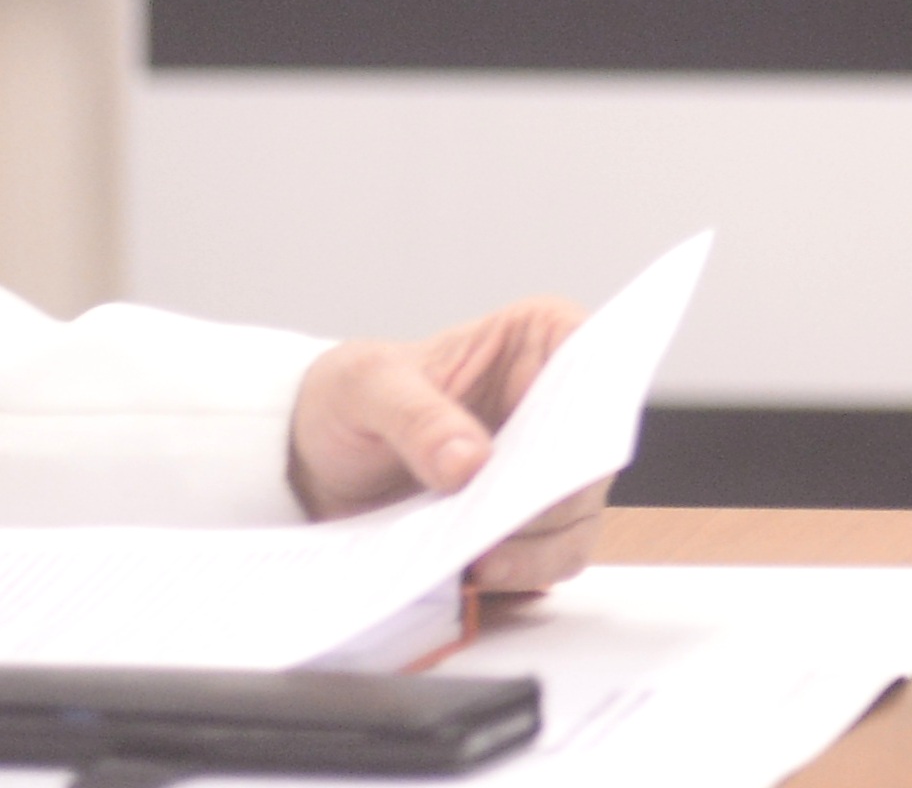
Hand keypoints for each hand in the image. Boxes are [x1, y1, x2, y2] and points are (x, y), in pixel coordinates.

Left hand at [288, 297, 608, 590]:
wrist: (313, 459)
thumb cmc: (349, 398)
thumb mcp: (367, 387)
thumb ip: (418, 417)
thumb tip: (471, 463)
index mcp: (539, 338)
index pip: (597, 361)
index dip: (592, 406)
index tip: (560, 453)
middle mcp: (558, 401)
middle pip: (594, 450)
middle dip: (554, 494)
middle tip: (502, 526)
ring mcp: (546, 465)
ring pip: (580, 513)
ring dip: (538, 546)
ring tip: (480, 564)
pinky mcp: (525, 521)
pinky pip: (550, 556)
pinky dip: (520, 573)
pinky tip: (475, 575)